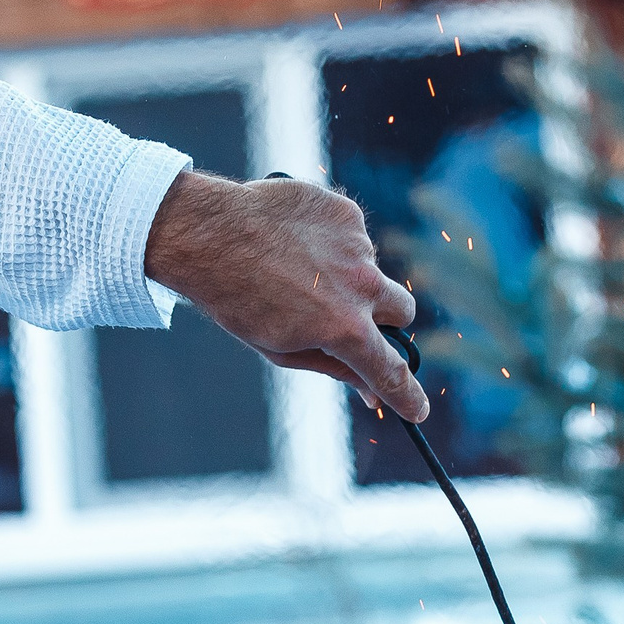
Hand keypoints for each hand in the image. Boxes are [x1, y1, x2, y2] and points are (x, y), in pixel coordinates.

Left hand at [142, 171, 426, 422]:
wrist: (206, 235)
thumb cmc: (236, 301)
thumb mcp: (282, 350)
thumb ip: (335, 368)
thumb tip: (369, 391)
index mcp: (345, 329)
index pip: (391, 371)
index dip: (407, 396)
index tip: (417, 410)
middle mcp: (361, 285)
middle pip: (402, 312)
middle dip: (386, 320)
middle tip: (352, 318)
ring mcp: (357, 245)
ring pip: (372, 270)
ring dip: (348, 277)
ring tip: (297, 271)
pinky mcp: (346, 213)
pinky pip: (353, 237)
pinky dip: (333, 244)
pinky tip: (296, 243)